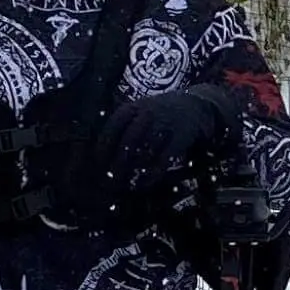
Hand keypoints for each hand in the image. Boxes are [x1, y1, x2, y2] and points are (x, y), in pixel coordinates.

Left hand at [100, 87, 236, 193]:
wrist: (194, 105)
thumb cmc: (159, 111)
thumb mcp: (138, 110)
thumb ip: (122, 126)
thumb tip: (99, 153)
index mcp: (131, 108)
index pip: (111, 129)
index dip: (102, 148)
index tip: (95, 165)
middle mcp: (146, 115)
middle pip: (127, 142)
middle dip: (116, 163)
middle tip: (108, 180)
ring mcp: (164, 126)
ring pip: (144, 152)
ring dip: (132, 170)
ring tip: (123, 185)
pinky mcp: (179, 138)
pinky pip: (162, 160)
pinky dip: (151, 174)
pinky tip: (143, 183)